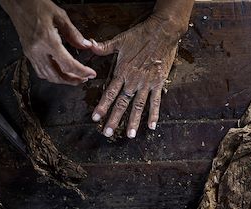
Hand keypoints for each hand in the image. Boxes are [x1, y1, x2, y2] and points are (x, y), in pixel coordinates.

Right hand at [0, 0, 95, 84]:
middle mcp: (38, 50)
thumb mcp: (59, 15)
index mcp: (47, 40)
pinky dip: (51, 76)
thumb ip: (73, 33)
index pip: (67, 64)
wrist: (17, 3)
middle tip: (84, 79)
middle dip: (72, 81)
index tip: (91, 74)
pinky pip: (40, 71)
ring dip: (62, 80)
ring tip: (74, 78)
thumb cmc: (36, 5)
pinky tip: (59, 73)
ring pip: (48, 76)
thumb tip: (85, 45)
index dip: (81, 72)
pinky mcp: (28, 54)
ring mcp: (31, 54)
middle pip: (57, 75)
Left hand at [90, 15, 185, 137]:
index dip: (102, 106)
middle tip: (107, 133)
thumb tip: (87, 44)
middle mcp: (133, 81)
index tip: (95, 118)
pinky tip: (151, 126)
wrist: (163, 31)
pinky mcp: (159, 83)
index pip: (110, 92)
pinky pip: (156, 101)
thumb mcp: (120, 40)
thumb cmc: (140, 35)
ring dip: (133, 121)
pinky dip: (154, 114)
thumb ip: (103, 47)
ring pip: (138, 106)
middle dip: (114, 119)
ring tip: (129, 135)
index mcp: (122, 72)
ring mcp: (147, 84)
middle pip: (122, 103)